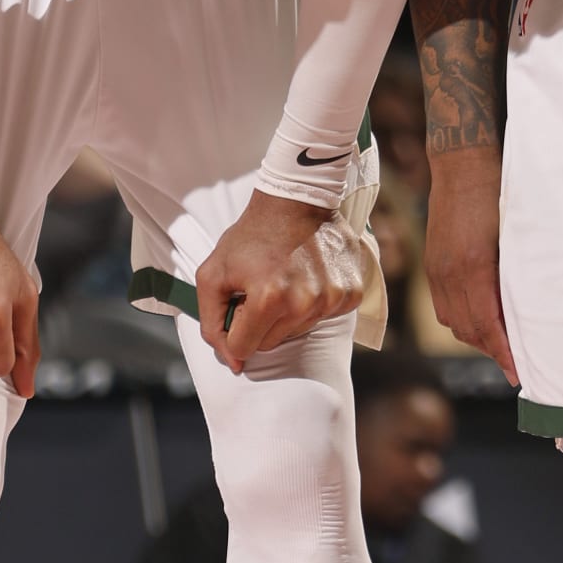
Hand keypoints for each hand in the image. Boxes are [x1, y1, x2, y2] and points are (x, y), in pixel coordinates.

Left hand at [195, 191, 366, 372]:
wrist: (297, 199)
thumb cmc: (251, 236)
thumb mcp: (213, 274)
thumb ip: (212, 322)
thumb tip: (234, 363)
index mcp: (267, 299)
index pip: (243, 348)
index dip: (234, 328)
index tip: (238, 305)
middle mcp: (304, 304)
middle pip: (270, 343)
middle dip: (259, 321)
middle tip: (260, 287)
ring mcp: (332, 299)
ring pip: (296, 332)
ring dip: (285, 312)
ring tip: (284, 279)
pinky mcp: (351, 294)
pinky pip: (323, 318)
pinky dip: (312, 304)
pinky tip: (307, 276)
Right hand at [424, 145, 516, 381]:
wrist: (462, 161)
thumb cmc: (497, 191)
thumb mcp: (514, 234)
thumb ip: (515, 275)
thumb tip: (527, 312)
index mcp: (474, 266)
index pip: (487, 326)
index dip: (504, 354)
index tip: (520, 372)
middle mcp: (450, 273)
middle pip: (469, 330)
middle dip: (493, 351)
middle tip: (518, 364)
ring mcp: (437, 269)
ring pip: (453, 322)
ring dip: (476, 337)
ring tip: (502, 345)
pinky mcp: (432, 264)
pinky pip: (443, 306)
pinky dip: (462, 320)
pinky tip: (480, 319)